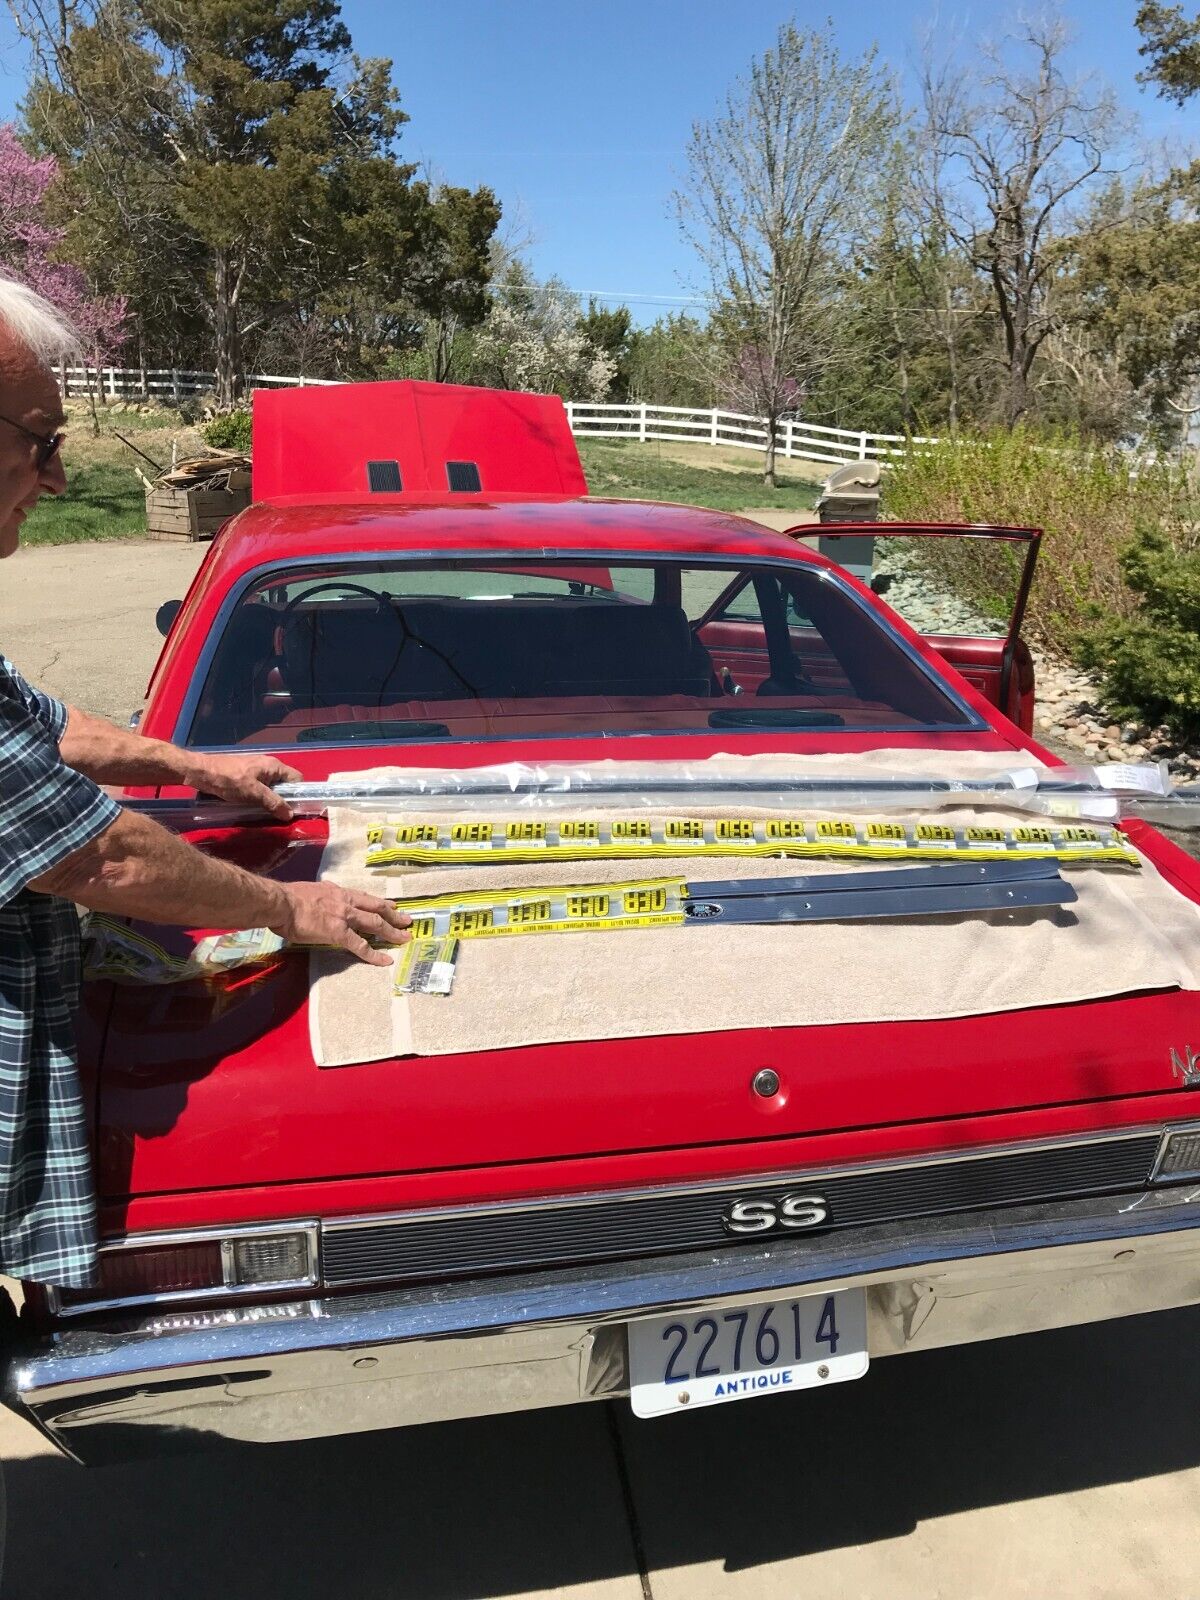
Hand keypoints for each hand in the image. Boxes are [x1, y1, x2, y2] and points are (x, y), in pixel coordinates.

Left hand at [189, 754, 301, 821]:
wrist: (200, 772)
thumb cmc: (229, 780)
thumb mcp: (253, 793)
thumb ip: (273, 803)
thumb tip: (290, 814)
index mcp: (273, 765)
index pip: (297, 778)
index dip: (299, 793)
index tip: (295, 809)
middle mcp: (267, 765)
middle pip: (284, 784)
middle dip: (283, 799)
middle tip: (279, 815)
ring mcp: (255, 770)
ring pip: (271, 787)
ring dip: (270, 800)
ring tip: (266, 814)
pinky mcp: (245, 775)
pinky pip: (259, 787)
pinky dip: (259, 797)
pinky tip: (253, 807)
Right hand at [270, 881, 411, 966]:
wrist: (281, 903)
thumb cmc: (288, 898)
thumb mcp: (310, 890)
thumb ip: (320, 895)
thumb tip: (318, 898)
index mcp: (338, 892)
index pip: (364, 897)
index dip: (379, 902)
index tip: (391, 905)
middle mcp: (346, 902)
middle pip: (376, 908)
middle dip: (394, 915)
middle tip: (407, 920)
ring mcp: (345, 917)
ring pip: (375, 924)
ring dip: (392, 931)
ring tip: (405, 938)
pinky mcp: (339, 933)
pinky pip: (361, 946)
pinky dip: (374, 954)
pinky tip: (385, 960)